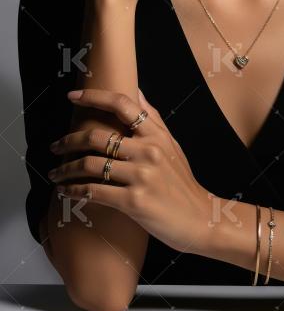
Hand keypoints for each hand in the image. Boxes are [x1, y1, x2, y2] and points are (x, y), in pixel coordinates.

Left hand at [48, 88, 214, 255]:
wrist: (201, 219)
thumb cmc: (183, 184)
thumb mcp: (172, 145)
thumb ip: (153, 118)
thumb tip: (137, 91)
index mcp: (157, 135)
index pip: (122, 104)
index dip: (94, 96)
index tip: (73, 96)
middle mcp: (149, 151)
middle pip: (97, 136)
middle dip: (69, 141)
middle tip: (55, 147)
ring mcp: (142, 176)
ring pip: (91, 165)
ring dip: (66, 170)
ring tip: (56, 174)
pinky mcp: (134, 201)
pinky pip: (95, 192)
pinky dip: (75, 191)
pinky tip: (66, 191)